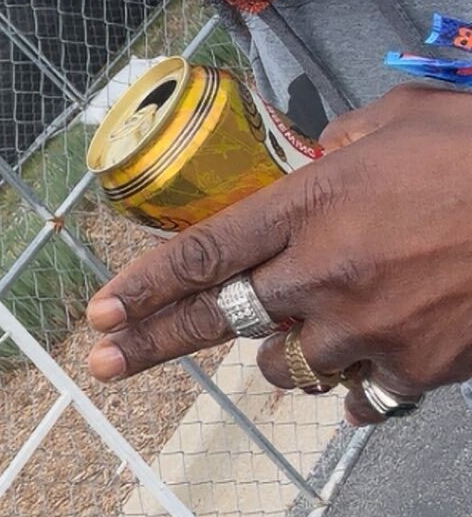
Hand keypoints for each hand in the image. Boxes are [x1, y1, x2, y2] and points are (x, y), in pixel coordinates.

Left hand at [85, 84, 471, 404]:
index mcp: (316, 202)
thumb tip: (325, 154)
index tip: (101, 312)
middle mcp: (326, 272)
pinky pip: (361, 398)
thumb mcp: (406, 118)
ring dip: (285, 351)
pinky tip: (376, 363)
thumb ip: (346, 141)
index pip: (207, 250)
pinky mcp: (416, 371)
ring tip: (313, 326)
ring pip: (288, 366)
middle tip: (105, 366)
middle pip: (221, 320)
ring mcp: (369, 328)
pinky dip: (360, 387)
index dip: (147, 285)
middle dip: (157, 344)